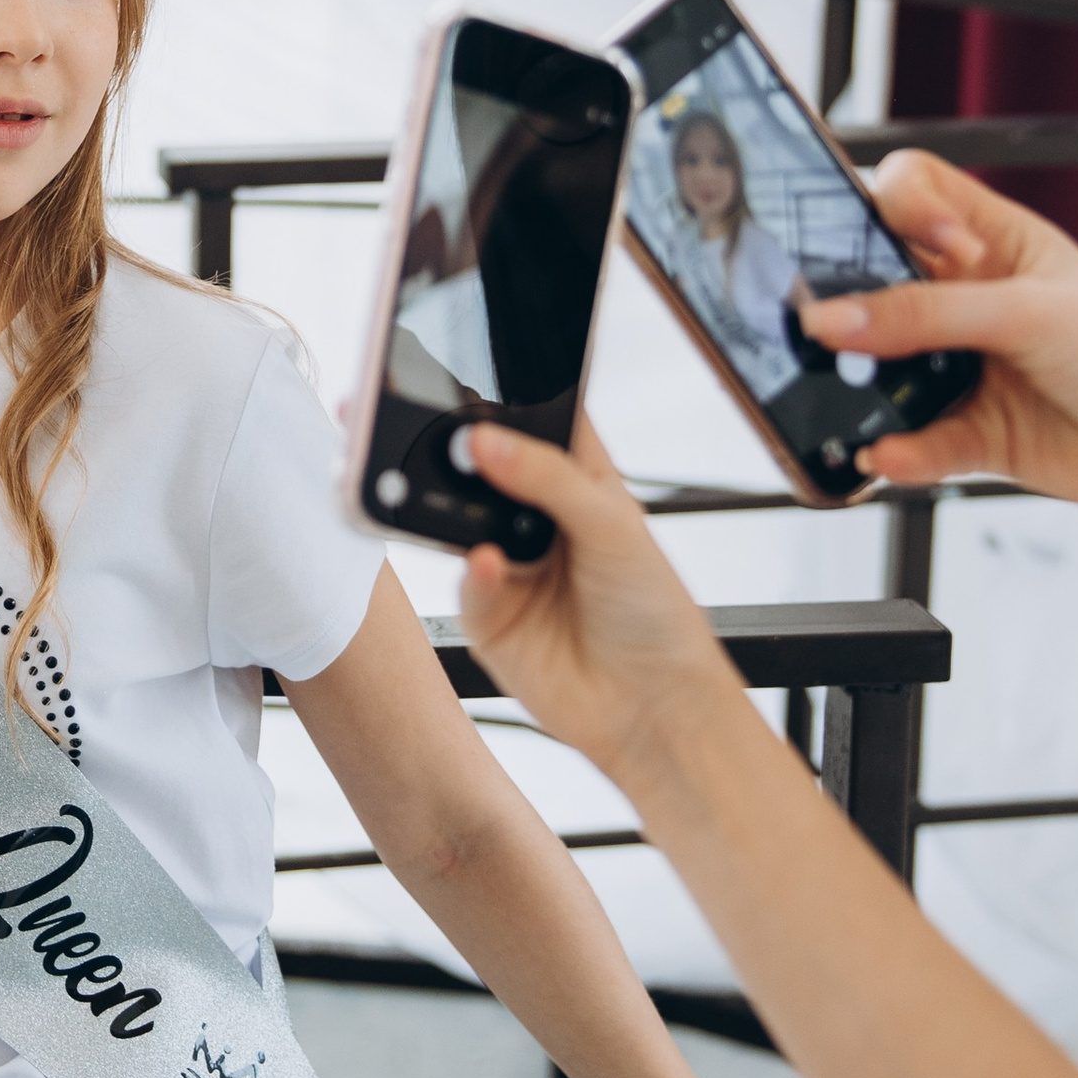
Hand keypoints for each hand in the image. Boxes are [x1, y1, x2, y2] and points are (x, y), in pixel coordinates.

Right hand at [455, 416, 746, 788]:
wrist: (652, 706)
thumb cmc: (655, 611)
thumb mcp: (614, 525)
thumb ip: (548, 478)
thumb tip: (487, 441)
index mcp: (574, 480)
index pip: (530, 422)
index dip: (499, 399)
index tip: (462, 372)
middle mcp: (535, 519)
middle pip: (479, 469)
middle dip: (449, 452)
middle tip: (423, 428)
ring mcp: (507, 566)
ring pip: (456, 521)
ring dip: (446, 508)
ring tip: (442, 489)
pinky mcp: (486, 615)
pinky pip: (463, 583)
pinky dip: (473, 574)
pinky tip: (490, 565)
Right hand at [793, 152, 1077, 516]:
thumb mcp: (1026, 312)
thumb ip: (925, 315)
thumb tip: (833, 320)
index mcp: (996, 242)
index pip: (914, 194)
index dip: (894, 208)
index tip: (900, 244)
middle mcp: (977, 301)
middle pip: (882, 282)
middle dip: (849, 304)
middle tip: (829, 326)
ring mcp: (975, 369)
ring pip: (891, 369)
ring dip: (865, 385)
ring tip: (845, 393)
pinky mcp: (980, 435)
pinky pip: (919, 440)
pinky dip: (899, 449)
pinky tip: (890, 452)